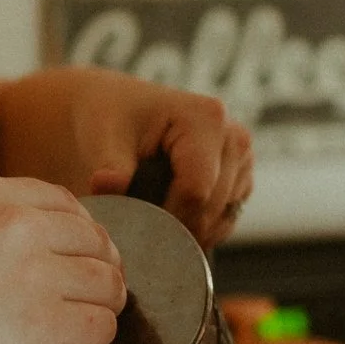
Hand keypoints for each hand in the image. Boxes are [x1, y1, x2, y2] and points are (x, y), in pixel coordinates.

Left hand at [0, 68, 253, 247]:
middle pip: (209, 211)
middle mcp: (235, 138)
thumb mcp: (103, 136)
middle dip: (169, 225)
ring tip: (148, 208)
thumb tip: (107, 184)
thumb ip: (110, 165)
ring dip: (182, 229)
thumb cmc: (110, 119)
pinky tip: (166, 212)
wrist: (117, 114)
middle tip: (133, 218)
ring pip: (219, 223)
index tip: (130, 223)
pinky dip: (194, 229)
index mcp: (208, 119)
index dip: (163, 217)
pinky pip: (223, 225)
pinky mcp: (240, 182)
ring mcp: (242, 162)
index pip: (196, 191)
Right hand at [0, 175, 123, 343]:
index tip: (78, 259)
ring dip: (105, 304)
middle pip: (96, 242)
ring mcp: (35, 275)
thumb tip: (42, 253)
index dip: (81, 237)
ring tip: (87, 320)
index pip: (67, 205)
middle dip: (100, 269)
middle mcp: (20, 225)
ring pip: (108, 284)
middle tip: (92, 295)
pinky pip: (101, 326)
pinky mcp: (42, 326)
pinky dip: (98, 337)